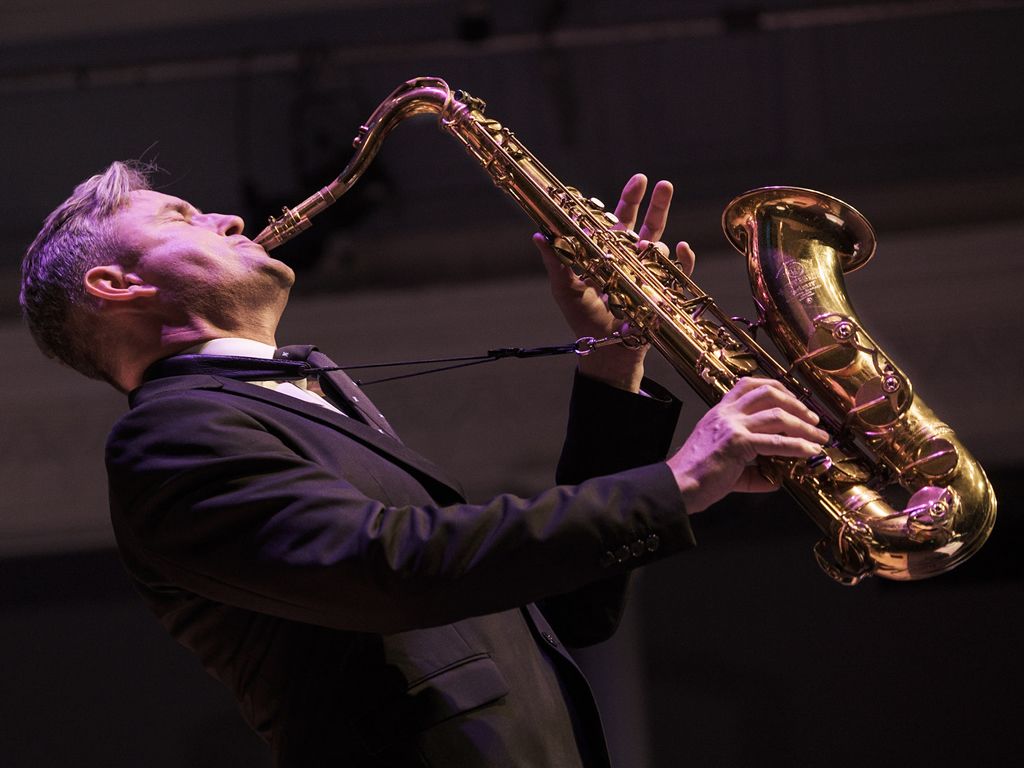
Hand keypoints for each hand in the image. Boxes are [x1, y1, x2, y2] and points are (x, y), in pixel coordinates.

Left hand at [532, 173, 694, 391]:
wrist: (606, 353)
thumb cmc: (583, 320)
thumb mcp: (565, 289)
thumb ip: (556, 261)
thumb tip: (538, 234)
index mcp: (606, 253)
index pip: (616, 220)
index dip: (627, 200)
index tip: (638, 181)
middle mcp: (629, 259)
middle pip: (644, 223)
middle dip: (655, 202)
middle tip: (662, 182)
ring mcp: (648, 274)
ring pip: (661, 244)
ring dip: (658, 237)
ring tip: (645, 246)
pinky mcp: (663, 292)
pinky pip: (679, 271)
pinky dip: (683, 258)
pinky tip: (681, 248)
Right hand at [668, 378, 829, 513]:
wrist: (678, 485)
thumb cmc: (697, 476)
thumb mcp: (726, 462)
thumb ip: (751, 467)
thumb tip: (775, 478)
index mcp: (720, 412)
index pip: (749, 385)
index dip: (777, 388)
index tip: (794, 401)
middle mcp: (726, 413)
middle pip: (769, 393)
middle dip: (797, 404)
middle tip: (813, 420)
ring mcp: (732, 426)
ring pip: (777, 415)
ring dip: (804, 426)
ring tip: (818, 437)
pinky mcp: (737, 443)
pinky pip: (775, 442)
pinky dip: (797, 446)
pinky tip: (809, 451)